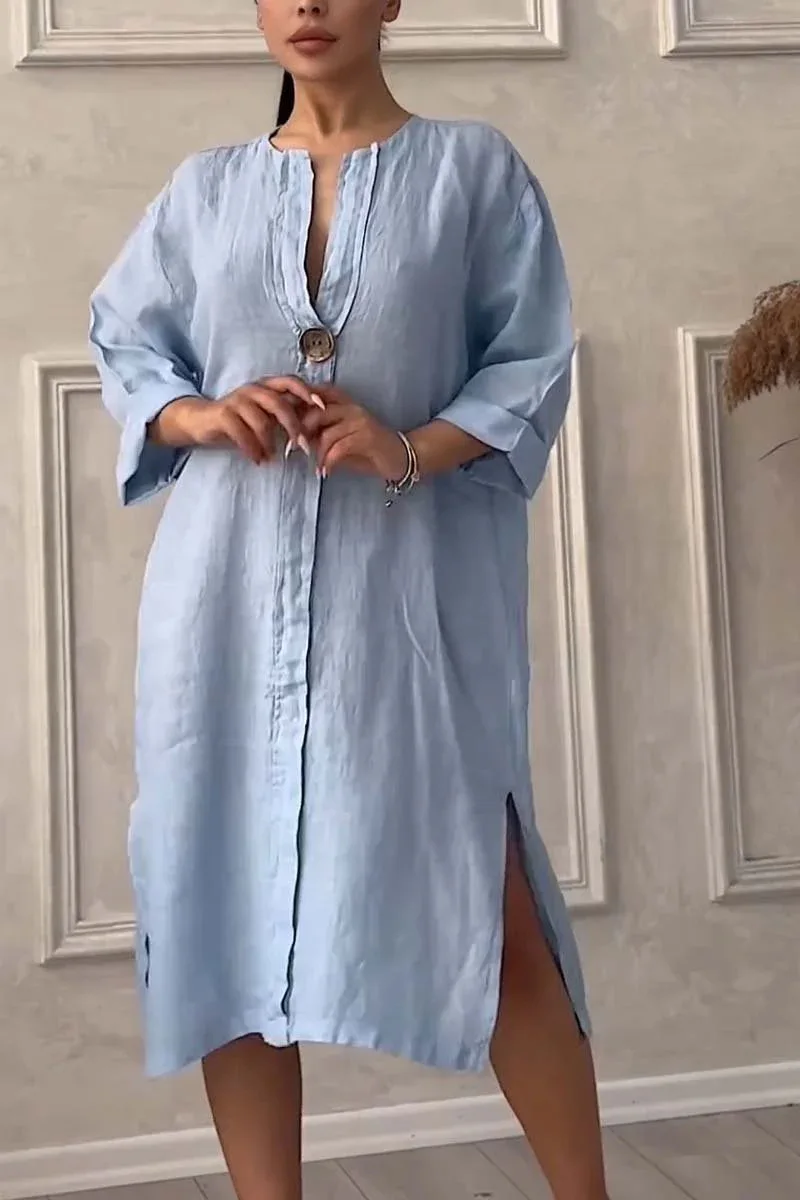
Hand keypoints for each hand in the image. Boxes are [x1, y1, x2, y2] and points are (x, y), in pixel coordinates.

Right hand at [153, 378, 324, 464]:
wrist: (203, 421)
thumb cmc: (240, 419)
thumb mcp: (264, 414)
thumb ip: (285, 415)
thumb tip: (315, 426)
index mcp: (266, 386)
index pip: (290, 382)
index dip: (307, 392)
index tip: (322, 407)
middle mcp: (253, 389)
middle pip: (279, 403)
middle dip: (293, 426)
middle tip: (301, 446)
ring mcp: (237, 401)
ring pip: (261, 421)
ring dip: (270, 443)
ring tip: (273, 457)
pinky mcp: (224, 415)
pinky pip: (242, 433)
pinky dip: (253, 449)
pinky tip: (258, 459)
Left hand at [299, 387, 409, 480]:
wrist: (401, 457)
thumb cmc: (368, 449)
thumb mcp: (341, 438)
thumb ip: (321, 433)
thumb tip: (296, 436)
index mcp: (345, 403)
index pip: (316, 394)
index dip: (298, 405)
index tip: (286, 424)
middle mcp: (352, 407)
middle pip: (315, 412)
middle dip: (301, 432)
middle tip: (294, 449)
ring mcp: (360, 420)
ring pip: (326, 434)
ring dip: (317, 454)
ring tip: (316, 466)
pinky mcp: (367, 436)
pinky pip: (339, 448)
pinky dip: (329, 462)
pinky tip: (326, 472)